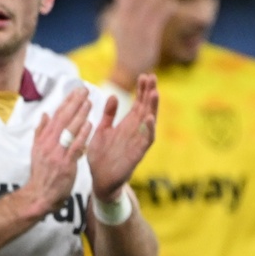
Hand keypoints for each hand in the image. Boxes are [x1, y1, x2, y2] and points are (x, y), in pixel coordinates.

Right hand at [20, 86, 91, 218]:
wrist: (39, 196)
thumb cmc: (41, 175)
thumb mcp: (36, 151)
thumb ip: (41, 132)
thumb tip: (45, 115)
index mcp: (43, 139)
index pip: (56, 116)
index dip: (66, 102)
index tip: (76, 91)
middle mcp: (48, 144)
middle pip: (62, 119)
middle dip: (74, 103)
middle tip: (85, 90)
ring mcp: (56, 153)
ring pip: (69, 130)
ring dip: (79, 115)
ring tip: (89, 102)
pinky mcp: (65, 164)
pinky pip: (74, 147)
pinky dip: (82, 135)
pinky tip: (90, 125)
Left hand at [87, 75, 157, 201]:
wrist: (100, 180)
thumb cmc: (102, 156)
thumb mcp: (102, 130)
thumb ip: (108, 115)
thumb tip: (112, 95)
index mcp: (127, 125)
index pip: (138, 103)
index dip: (142, 90)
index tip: (145, 75)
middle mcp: (135, 131)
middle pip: (146, 109)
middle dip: (149, 93)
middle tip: (152, 77)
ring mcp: (137, 142)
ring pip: (149, 122)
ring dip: (152, 108)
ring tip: (154, 93)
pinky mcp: (137, 154)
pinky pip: (146, 141)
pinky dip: (148, 130)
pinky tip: (149, 119)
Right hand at [108, 0, 174, 90]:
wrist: (126, 71)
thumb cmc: (127, 51)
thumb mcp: (122, 30)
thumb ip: (125, 14)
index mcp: (119, 19)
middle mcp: (126, 22)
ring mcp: (136, 29)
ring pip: (150, 5)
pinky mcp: (148, 36)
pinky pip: (159, 17)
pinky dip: (167, 8)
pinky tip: (173, 5)